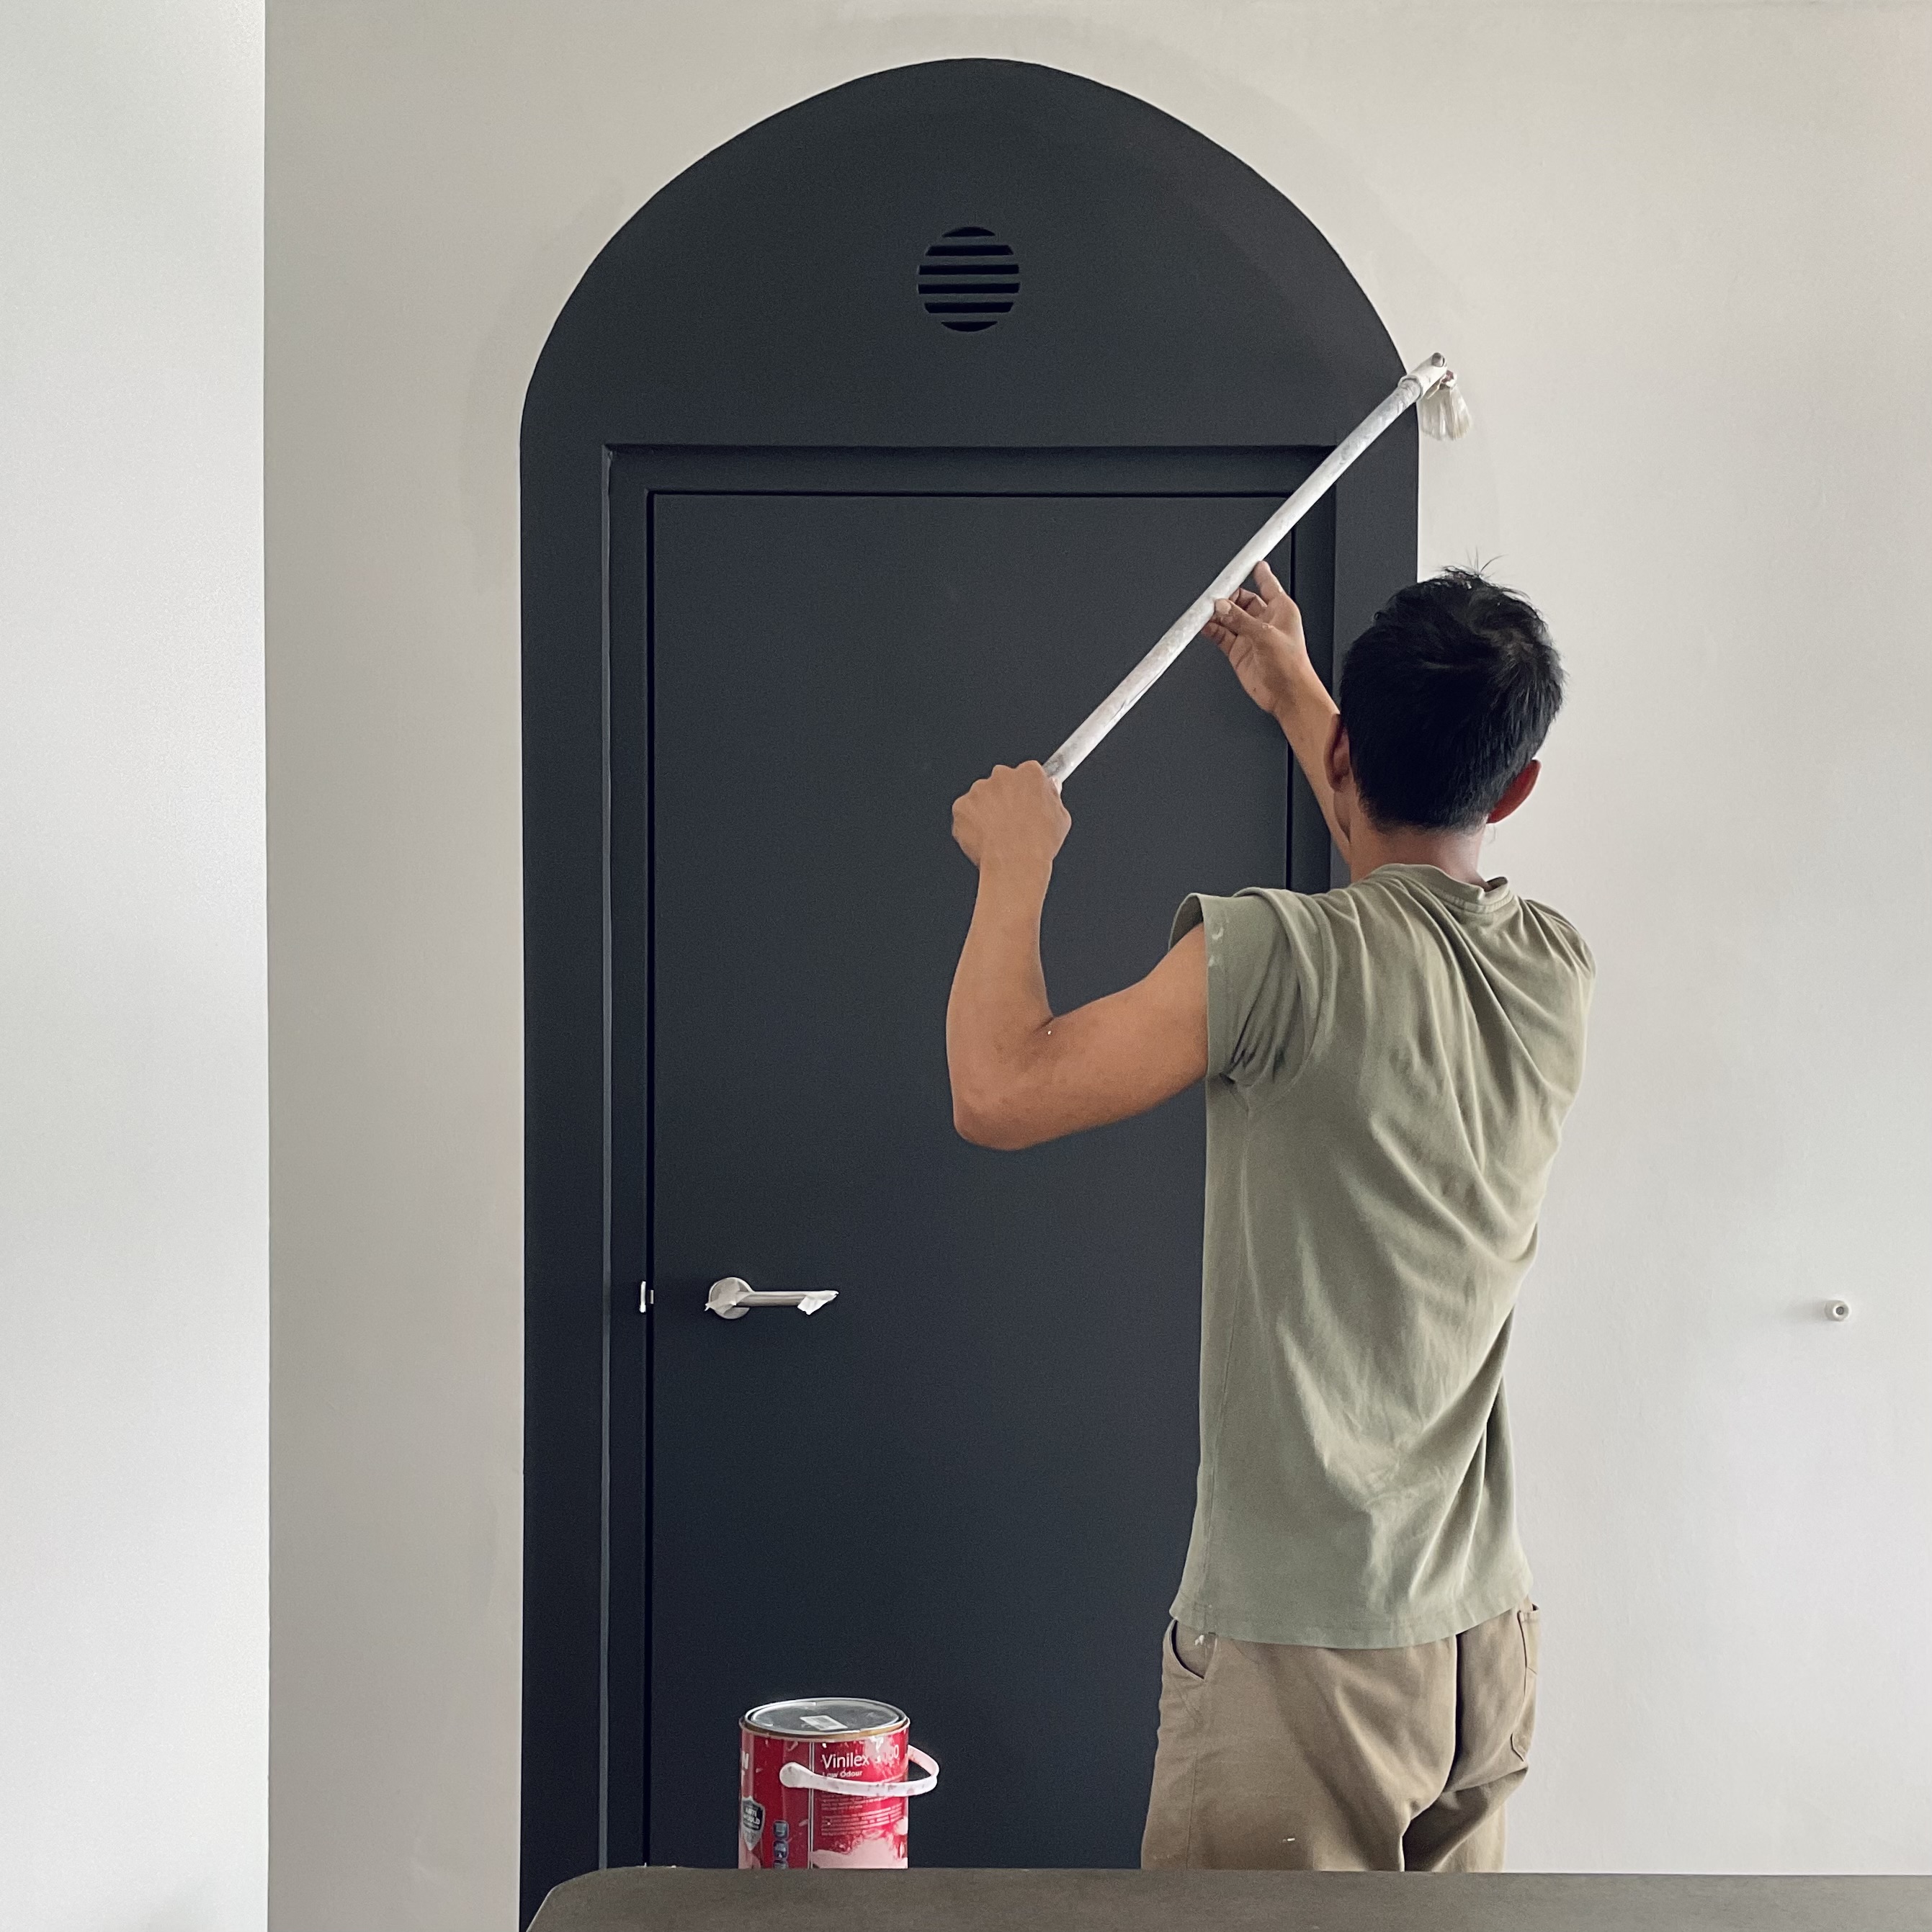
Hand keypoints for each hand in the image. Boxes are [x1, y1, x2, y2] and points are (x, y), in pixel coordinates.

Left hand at [951, 762, 1070, 875]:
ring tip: (999, 834)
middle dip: (1005, 798)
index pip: (1027, 773)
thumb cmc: (1038, 843)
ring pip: (981, 797)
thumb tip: (1050, 793)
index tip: (1027, 801)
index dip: (1027, 791)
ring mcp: (979, 790)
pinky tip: (985, 838)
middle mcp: (1002, 775)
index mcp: (1029, 774)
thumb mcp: (1061, 819)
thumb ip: (1053, 798)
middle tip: (1012, 821)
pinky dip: (971, 823)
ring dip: (987, 810)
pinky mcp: (961, 806)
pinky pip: (965, 812)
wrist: (1015, 862)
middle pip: (1002, 782)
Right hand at [1202, 558, 1315, 724]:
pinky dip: (1211, 629)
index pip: (1267, 583)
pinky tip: (1203, 625)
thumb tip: (1222, 607)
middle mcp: (1265, 621)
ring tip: (1204, 610)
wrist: (1288, 696)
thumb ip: (1241, 620)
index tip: (1246, 560)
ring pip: (1229, 617)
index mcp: (1281, 609)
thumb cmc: (1292, 666)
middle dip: (1227, 596)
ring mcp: (1250, 636)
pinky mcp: (1238, 651)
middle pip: (1241, 599)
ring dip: (1217, 613)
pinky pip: (1221, 635)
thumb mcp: (1266, 636)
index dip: (1257, 571)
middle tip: (1213, 595)